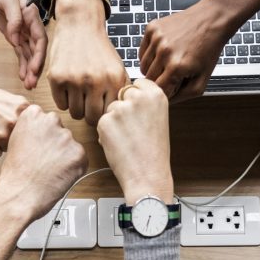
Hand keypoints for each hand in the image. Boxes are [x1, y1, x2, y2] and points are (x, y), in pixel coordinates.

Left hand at [0, 0, 46, 88]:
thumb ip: (14, 18)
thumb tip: (16, 38)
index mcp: (32, 16)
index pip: (40, 39)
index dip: (39, 55)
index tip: (34, 69)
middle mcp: (30, 26)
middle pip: (36, 51)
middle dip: (35, 68)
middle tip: (32, 83)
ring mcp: (23, 32)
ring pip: (29, 55)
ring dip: (30, 70)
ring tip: (29, 86)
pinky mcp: (15, 36)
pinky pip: (21, 53)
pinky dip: (22, 65)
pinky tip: (23, 77)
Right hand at [0, 77, 28, 156]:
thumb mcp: (13, 101)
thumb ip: (26, 115)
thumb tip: (37, 131)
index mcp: (24, 111)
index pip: (31, 132)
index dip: (23, 132)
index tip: (18, 131)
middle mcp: (14, 123)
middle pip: (21, 142)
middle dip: (12, 138)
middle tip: (0, 127)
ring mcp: (2, 135)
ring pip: (8, 149)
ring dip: (1, 144)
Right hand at [0, 105, 88, 221]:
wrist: (20, 194)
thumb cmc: (15, 174)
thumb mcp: (16, 141)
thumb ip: (32, 131)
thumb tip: (44, 134)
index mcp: (33, 114)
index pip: (46, 119)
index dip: (43, 136)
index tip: (38, 146)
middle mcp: (51, 121)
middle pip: (60, 131)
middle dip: (56, 145)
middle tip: (45, 161)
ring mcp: (66, 137)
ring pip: (71, 146)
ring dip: (65, 157)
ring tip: (49, 171)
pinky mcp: (79, 153)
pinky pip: (80, 160)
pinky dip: (74, 169)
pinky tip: (58, 176)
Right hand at [48, 0, 127, 125]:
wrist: (80, 24)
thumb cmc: (99, 50)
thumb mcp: (118, 68)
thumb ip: (121, 92)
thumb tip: (121, 115)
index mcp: (113, 79)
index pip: (109, 114)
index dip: (105, 114)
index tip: (101, 108)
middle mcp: (95, 81)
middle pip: (92, 118)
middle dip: (90, 114)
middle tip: (89, 105)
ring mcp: (74, 80)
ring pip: (75, 114)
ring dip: (77, 107)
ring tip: (79, 95)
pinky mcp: (57, 78)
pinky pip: (61, 105)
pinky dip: (64, 100)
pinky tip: (69, 88)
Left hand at [97, 79, 172, 204]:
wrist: (148, 175)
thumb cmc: (154, 153)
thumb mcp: (158, 120)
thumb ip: (144, 104)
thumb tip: (127, 96)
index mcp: (156, 95)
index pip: (137, 84)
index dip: (135, 99)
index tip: (139, 112)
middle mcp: (138, 97)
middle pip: (122, 95)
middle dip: (123, 110)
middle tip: (134, 130)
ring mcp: (120, 109)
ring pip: (110, 110)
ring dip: (114, 123)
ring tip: (128, 141)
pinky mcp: (105, 121)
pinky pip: (101, 123)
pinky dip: (106, 134)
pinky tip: (119, 145)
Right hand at [139, 0, 259, 100]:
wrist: (211, 19)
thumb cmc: (208, 49)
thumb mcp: (202, 81)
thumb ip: (182, 96)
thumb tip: (165, 102)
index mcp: (176, 66)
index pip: (158, 91)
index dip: (166, 91)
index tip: (173, 86)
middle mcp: (164, 51)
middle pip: (149, 79)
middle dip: (160, 80)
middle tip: (173, 73)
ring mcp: (157, 38)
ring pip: (143, 66)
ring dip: (153, 68)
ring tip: (168, 62)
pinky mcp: (152, 29)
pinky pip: (142, 52)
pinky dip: (150, 55)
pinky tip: (163, 52)